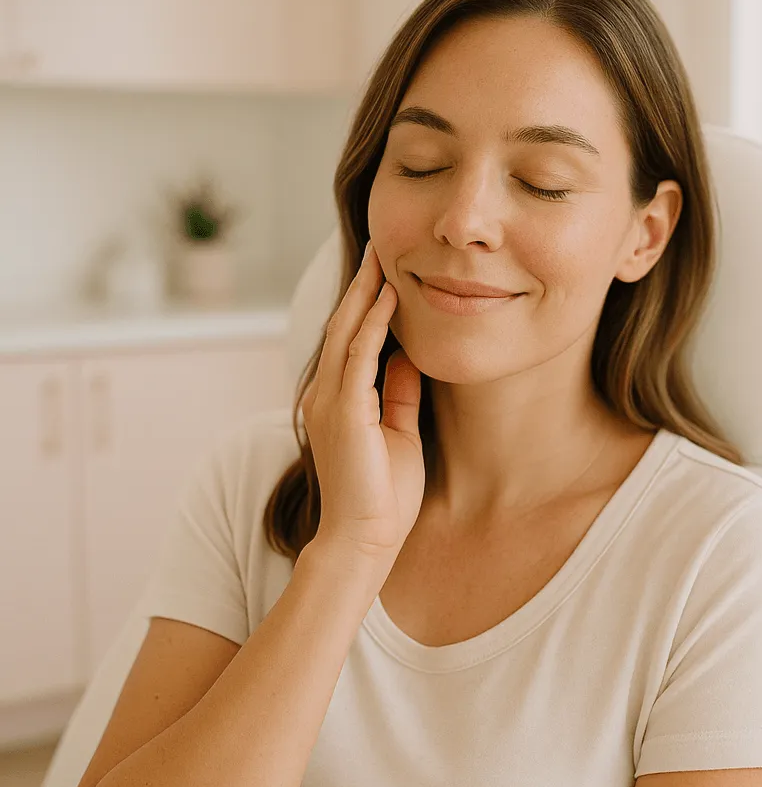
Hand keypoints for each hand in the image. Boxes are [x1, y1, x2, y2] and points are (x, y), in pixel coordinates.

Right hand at [299, 240, 424, 581]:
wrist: (365, 540)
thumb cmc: (383, 493)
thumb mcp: (399, 429)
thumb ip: (399, 390)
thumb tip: (409, 353)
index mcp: (338, 399)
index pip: (350, 339)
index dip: (365, 303)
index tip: (384, 271)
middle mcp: (326, 393)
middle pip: (343, 325)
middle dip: (361, 285)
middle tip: (379, 246)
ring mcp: (330, 400)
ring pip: (346, 332)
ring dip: (365, 292)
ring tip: (382, 257)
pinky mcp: (344, 411)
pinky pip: (359, 355)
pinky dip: (374, 323)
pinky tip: (390, 297)